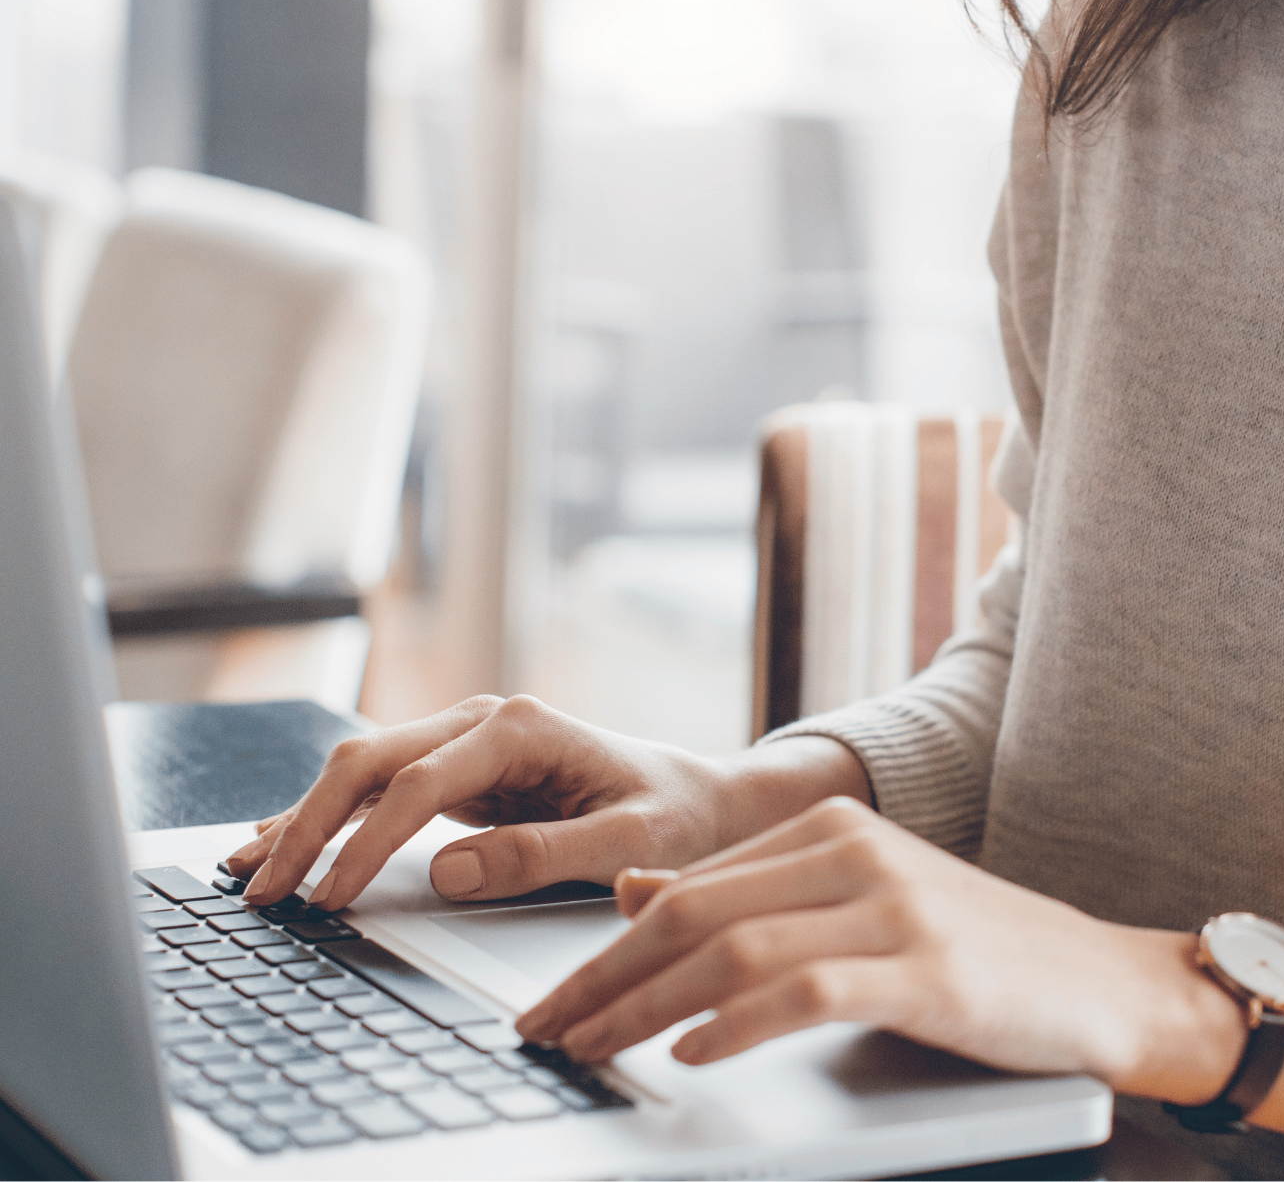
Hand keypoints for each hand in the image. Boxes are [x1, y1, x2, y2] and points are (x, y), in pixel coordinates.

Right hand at [228, 695, 746, 909]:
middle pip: (370, 762)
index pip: (418, 786)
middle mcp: (483, 722)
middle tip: (263, 891)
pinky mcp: (460, 769)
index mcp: (522, 729)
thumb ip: (543, 855)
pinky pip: (380, 788)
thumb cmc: (673, 817)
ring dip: (303, 818)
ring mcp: (466, 741)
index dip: (366, 844)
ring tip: (247, 871)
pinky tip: (281, 839)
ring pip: (362, 770)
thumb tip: (449, 870)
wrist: (699, 798)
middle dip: (309, 825)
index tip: (329, 899)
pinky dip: (328, 816)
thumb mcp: (627, 843)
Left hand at [516, 797, 1246, 1103]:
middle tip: (545, 1033)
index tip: (553, 1001)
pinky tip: (691, 1055)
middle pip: (696, 914)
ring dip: (647, 1008)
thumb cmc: (973, 950)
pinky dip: (736, 1025)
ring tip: (592, 1050)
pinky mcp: (928, 968)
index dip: (604, 950)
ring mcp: (893, 905)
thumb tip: (634, 893)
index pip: (687, 887)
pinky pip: (807, 990)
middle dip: (605, 980)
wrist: (1101, 980)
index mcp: (830, 826)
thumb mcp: (853, 904)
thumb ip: (749, 894)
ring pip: (735, 949)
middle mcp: (855, 850)